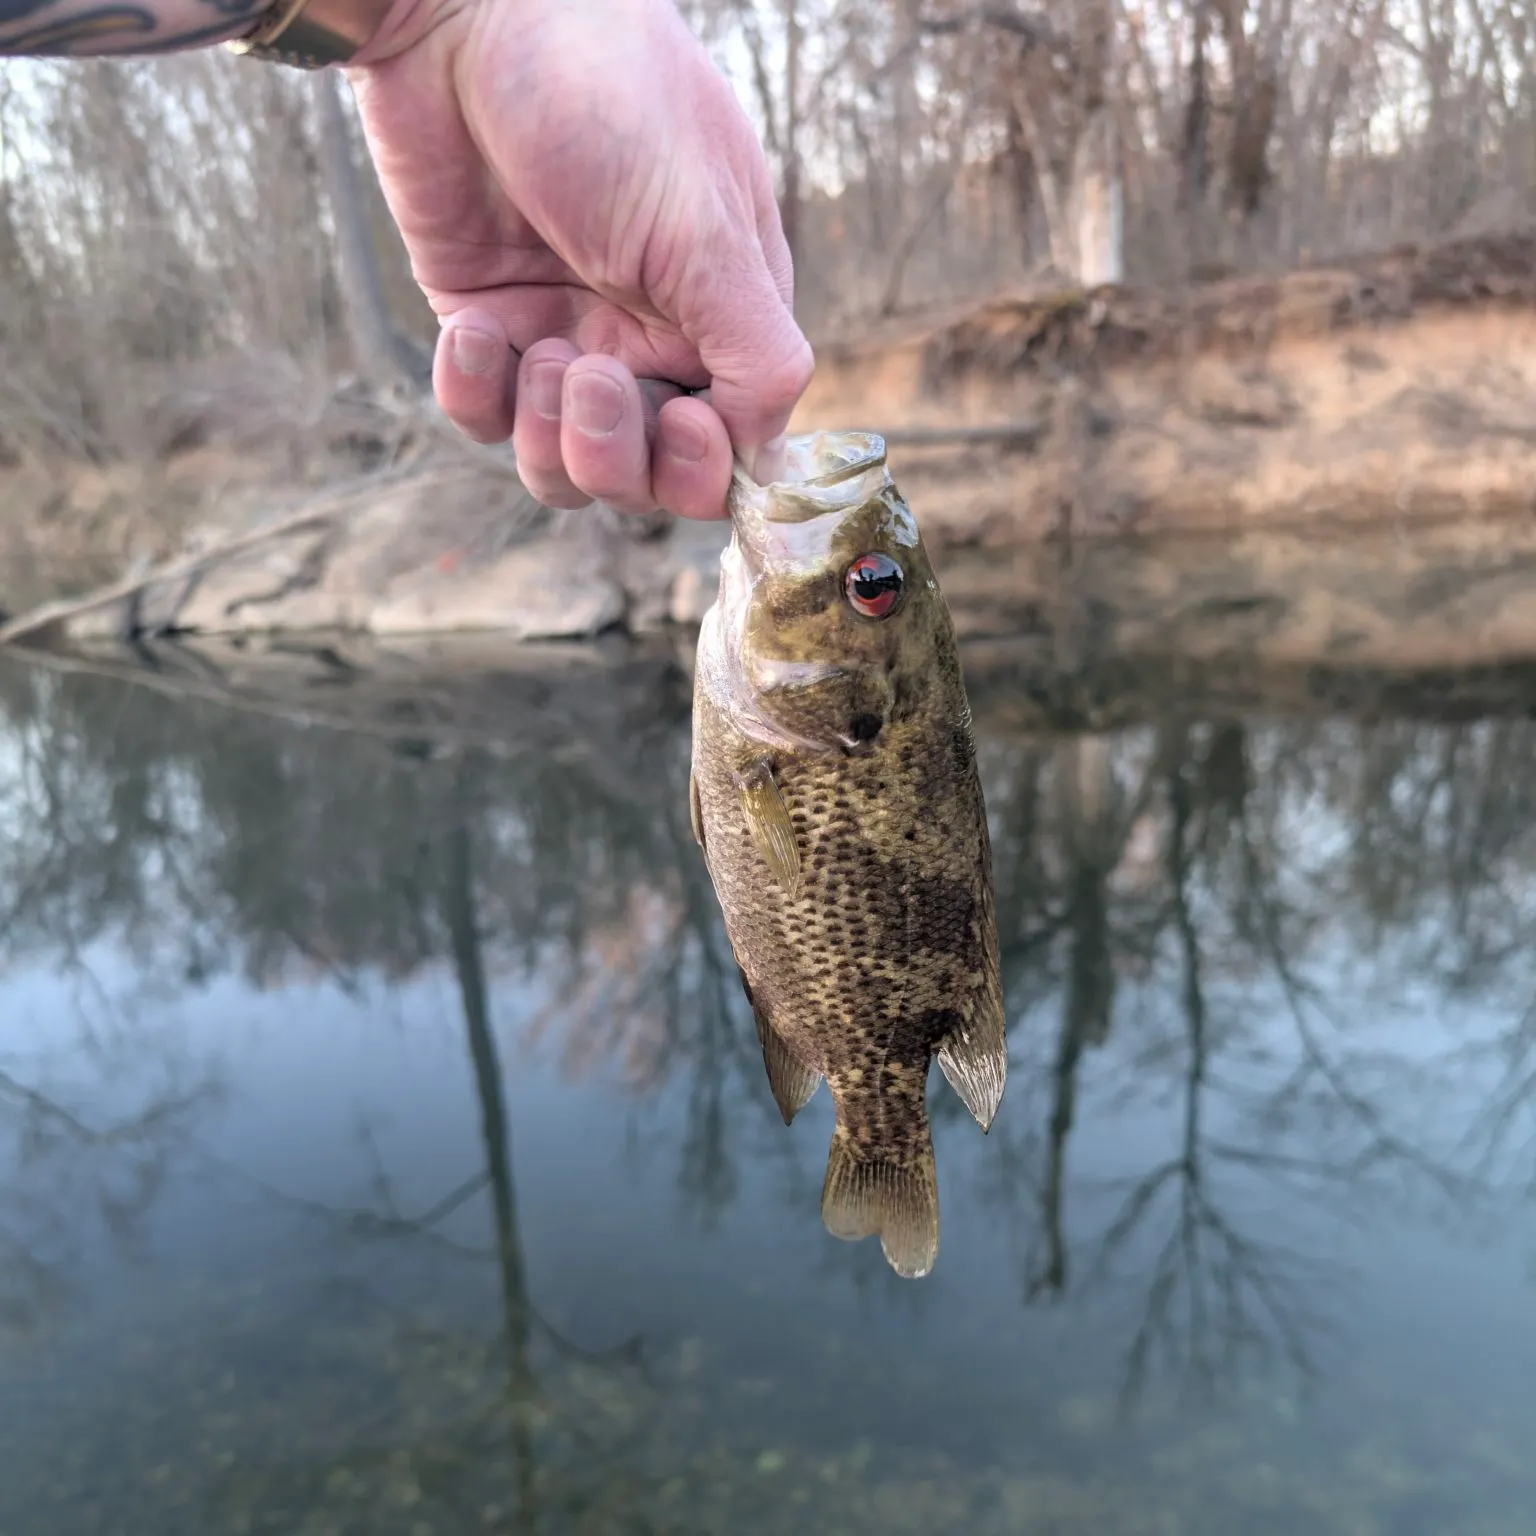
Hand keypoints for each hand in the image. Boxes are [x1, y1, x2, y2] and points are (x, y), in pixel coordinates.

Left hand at [347, 0, 812, 519]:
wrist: (464, 18)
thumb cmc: (607, 100)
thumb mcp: (706, 230)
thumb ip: (757, 350)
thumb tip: (768, 458)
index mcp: (720, 320)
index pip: (729, 450)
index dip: (703, 467)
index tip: (681, 419)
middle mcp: (646, 343)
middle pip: (642, 478)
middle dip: (614, 454)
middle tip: (587, 374)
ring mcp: (564, 339)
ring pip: (562, 469)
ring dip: (546, 432)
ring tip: (535, 349)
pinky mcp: (486, 330)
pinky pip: (483, 419)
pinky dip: (474, 391)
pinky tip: (473, 324)